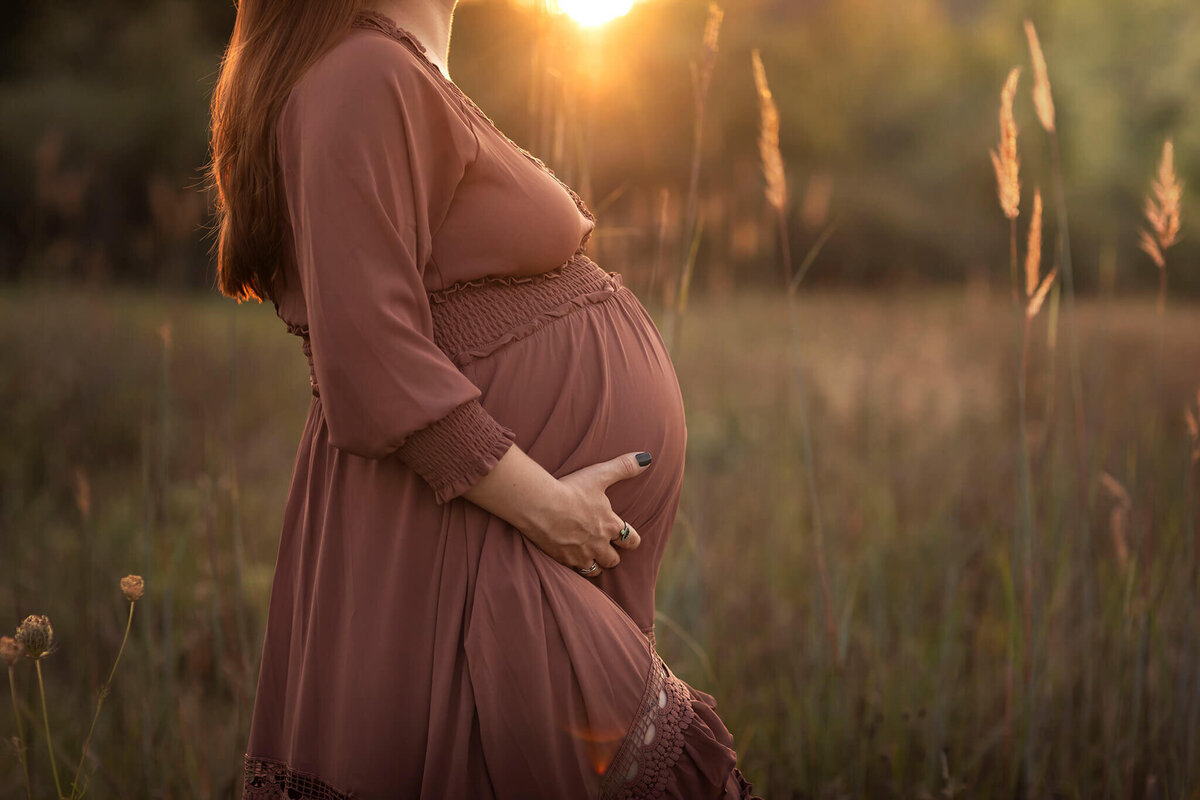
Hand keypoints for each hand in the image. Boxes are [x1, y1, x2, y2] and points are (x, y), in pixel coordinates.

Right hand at [526, 451, 650, 576]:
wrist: (541, 506)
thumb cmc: (571, 489)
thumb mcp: (600, 474)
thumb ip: (624, 467)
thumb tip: (647, 458)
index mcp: (610, 525)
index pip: (632, 541)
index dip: (631, 540)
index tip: (627, 537)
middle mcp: (599, 544)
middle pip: (614, 560)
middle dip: (612, 555)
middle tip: (606, 548)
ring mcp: (582, 555)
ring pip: (596, 570)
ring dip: (595, 564)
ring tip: (589, 556)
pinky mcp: (564, 560)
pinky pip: (575, 572)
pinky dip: (575, 566)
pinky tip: (569, 558)